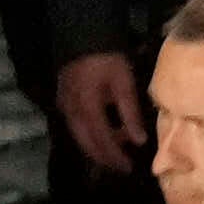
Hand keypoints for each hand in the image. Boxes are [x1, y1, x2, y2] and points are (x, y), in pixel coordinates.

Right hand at [56, 51, 152, 175]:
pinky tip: (104, 136)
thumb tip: (139, 141)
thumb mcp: (124, 83)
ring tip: (116, 153)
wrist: (83, 36)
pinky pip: (76, 127)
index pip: (102, 140)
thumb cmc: (107, 58)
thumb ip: (130, 113)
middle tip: (122, 167)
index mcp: (87, 107)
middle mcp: (71, 111)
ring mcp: (65, 107)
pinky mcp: (64, 102)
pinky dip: (90, 136)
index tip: (129, 167)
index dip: (115, 156)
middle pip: (87, 144)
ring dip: (97, 148)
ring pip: (79, 137)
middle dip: (104, 158)